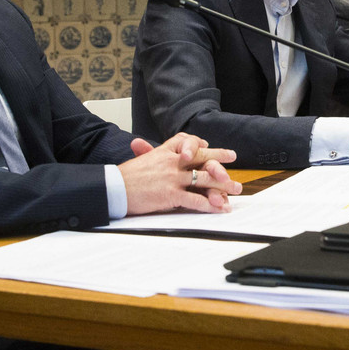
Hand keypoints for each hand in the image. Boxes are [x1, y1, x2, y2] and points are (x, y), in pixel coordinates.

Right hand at [121, 133, 240, 214]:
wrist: (113, 188)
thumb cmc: (124, 177)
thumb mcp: (140, 159)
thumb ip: (148, 152)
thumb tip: (142, 145)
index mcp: (164, 151)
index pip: (187, 141)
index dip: (201, 144)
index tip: (209, 146)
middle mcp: (172, 162)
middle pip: (202, 158)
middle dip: (221, 160)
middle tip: (234, 160)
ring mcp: (172, 178)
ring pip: (204, 180)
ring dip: (222, 186)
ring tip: (235, 190)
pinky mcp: (170, 195)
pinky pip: (195, 200)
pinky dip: (210, 205)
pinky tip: (219, 208)